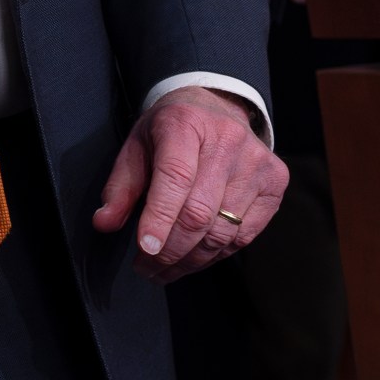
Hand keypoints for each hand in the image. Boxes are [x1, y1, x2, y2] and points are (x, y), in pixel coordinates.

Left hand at [91, 87, 287, 282]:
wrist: (216, 108)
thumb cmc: (170, 132)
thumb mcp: (136, 148)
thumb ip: (120, 187)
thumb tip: (104, 223)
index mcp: (185, 123)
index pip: (175, 177)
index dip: (160, 218)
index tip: (145, 248)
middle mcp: (227, 140)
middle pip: (199, 212)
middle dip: (170, 250)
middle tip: (147, 268)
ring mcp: (257, 161)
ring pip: (223, 230)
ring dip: (191, 260)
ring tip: (166, 270)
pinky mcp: (275, 181)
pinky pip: (245, 234)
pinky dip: (217, 254)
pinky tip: (195, 258)